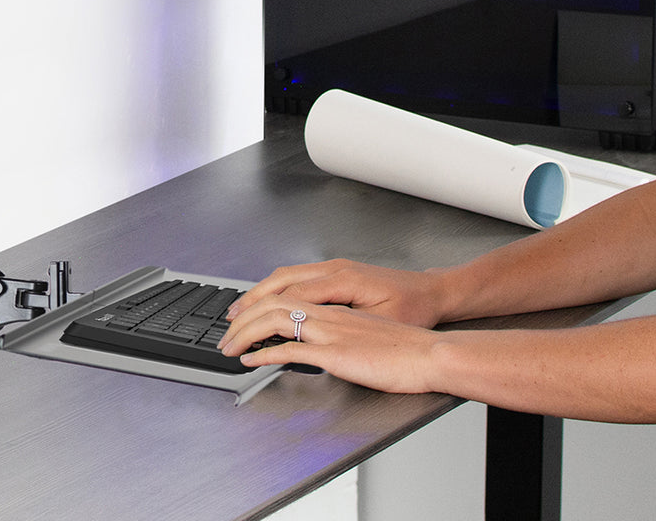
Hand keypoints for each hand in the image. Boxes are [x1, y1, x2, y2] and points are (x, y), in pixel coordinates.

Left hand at [216, 293, 439, 392]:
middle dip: (243, 318)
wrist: (429, 354)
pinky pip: (291, 350)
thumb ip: (340, 332)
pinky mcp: (335, 354)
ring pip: (275, 321)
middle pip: (272, 303)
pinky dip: (266, 354)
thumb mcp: (366, 332)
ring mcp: (330, 331)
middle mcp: (328, 313)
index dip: (258, 303)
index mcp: (335, 306)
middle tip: (225, 333)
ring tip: (230, 347)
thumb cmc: (404, 348)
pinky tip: (252, 361)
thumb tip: (320, 343)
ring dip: (246, 334)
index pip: (286, 295)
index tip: (241, 316)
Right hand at [225, 259, 447, 329]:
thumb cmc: (413, 309)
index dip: (263, 314)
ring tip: (240, 312)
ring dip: (260, 293)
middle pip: (280, 280)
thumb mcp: (379, 324)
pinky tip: (268, 303)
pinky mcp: (337, 273)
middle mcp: (333, 269)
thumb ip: (342, 329)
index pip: (291, 296)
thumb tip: (308, 336)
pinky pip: (297, 278)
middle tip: (230, 322)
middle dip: (251, 301)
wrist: (433, 292)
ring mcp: (333, 268)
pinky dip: (276, 289)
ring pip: (286, 275)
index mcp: (341, 280)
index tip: (244, 330)